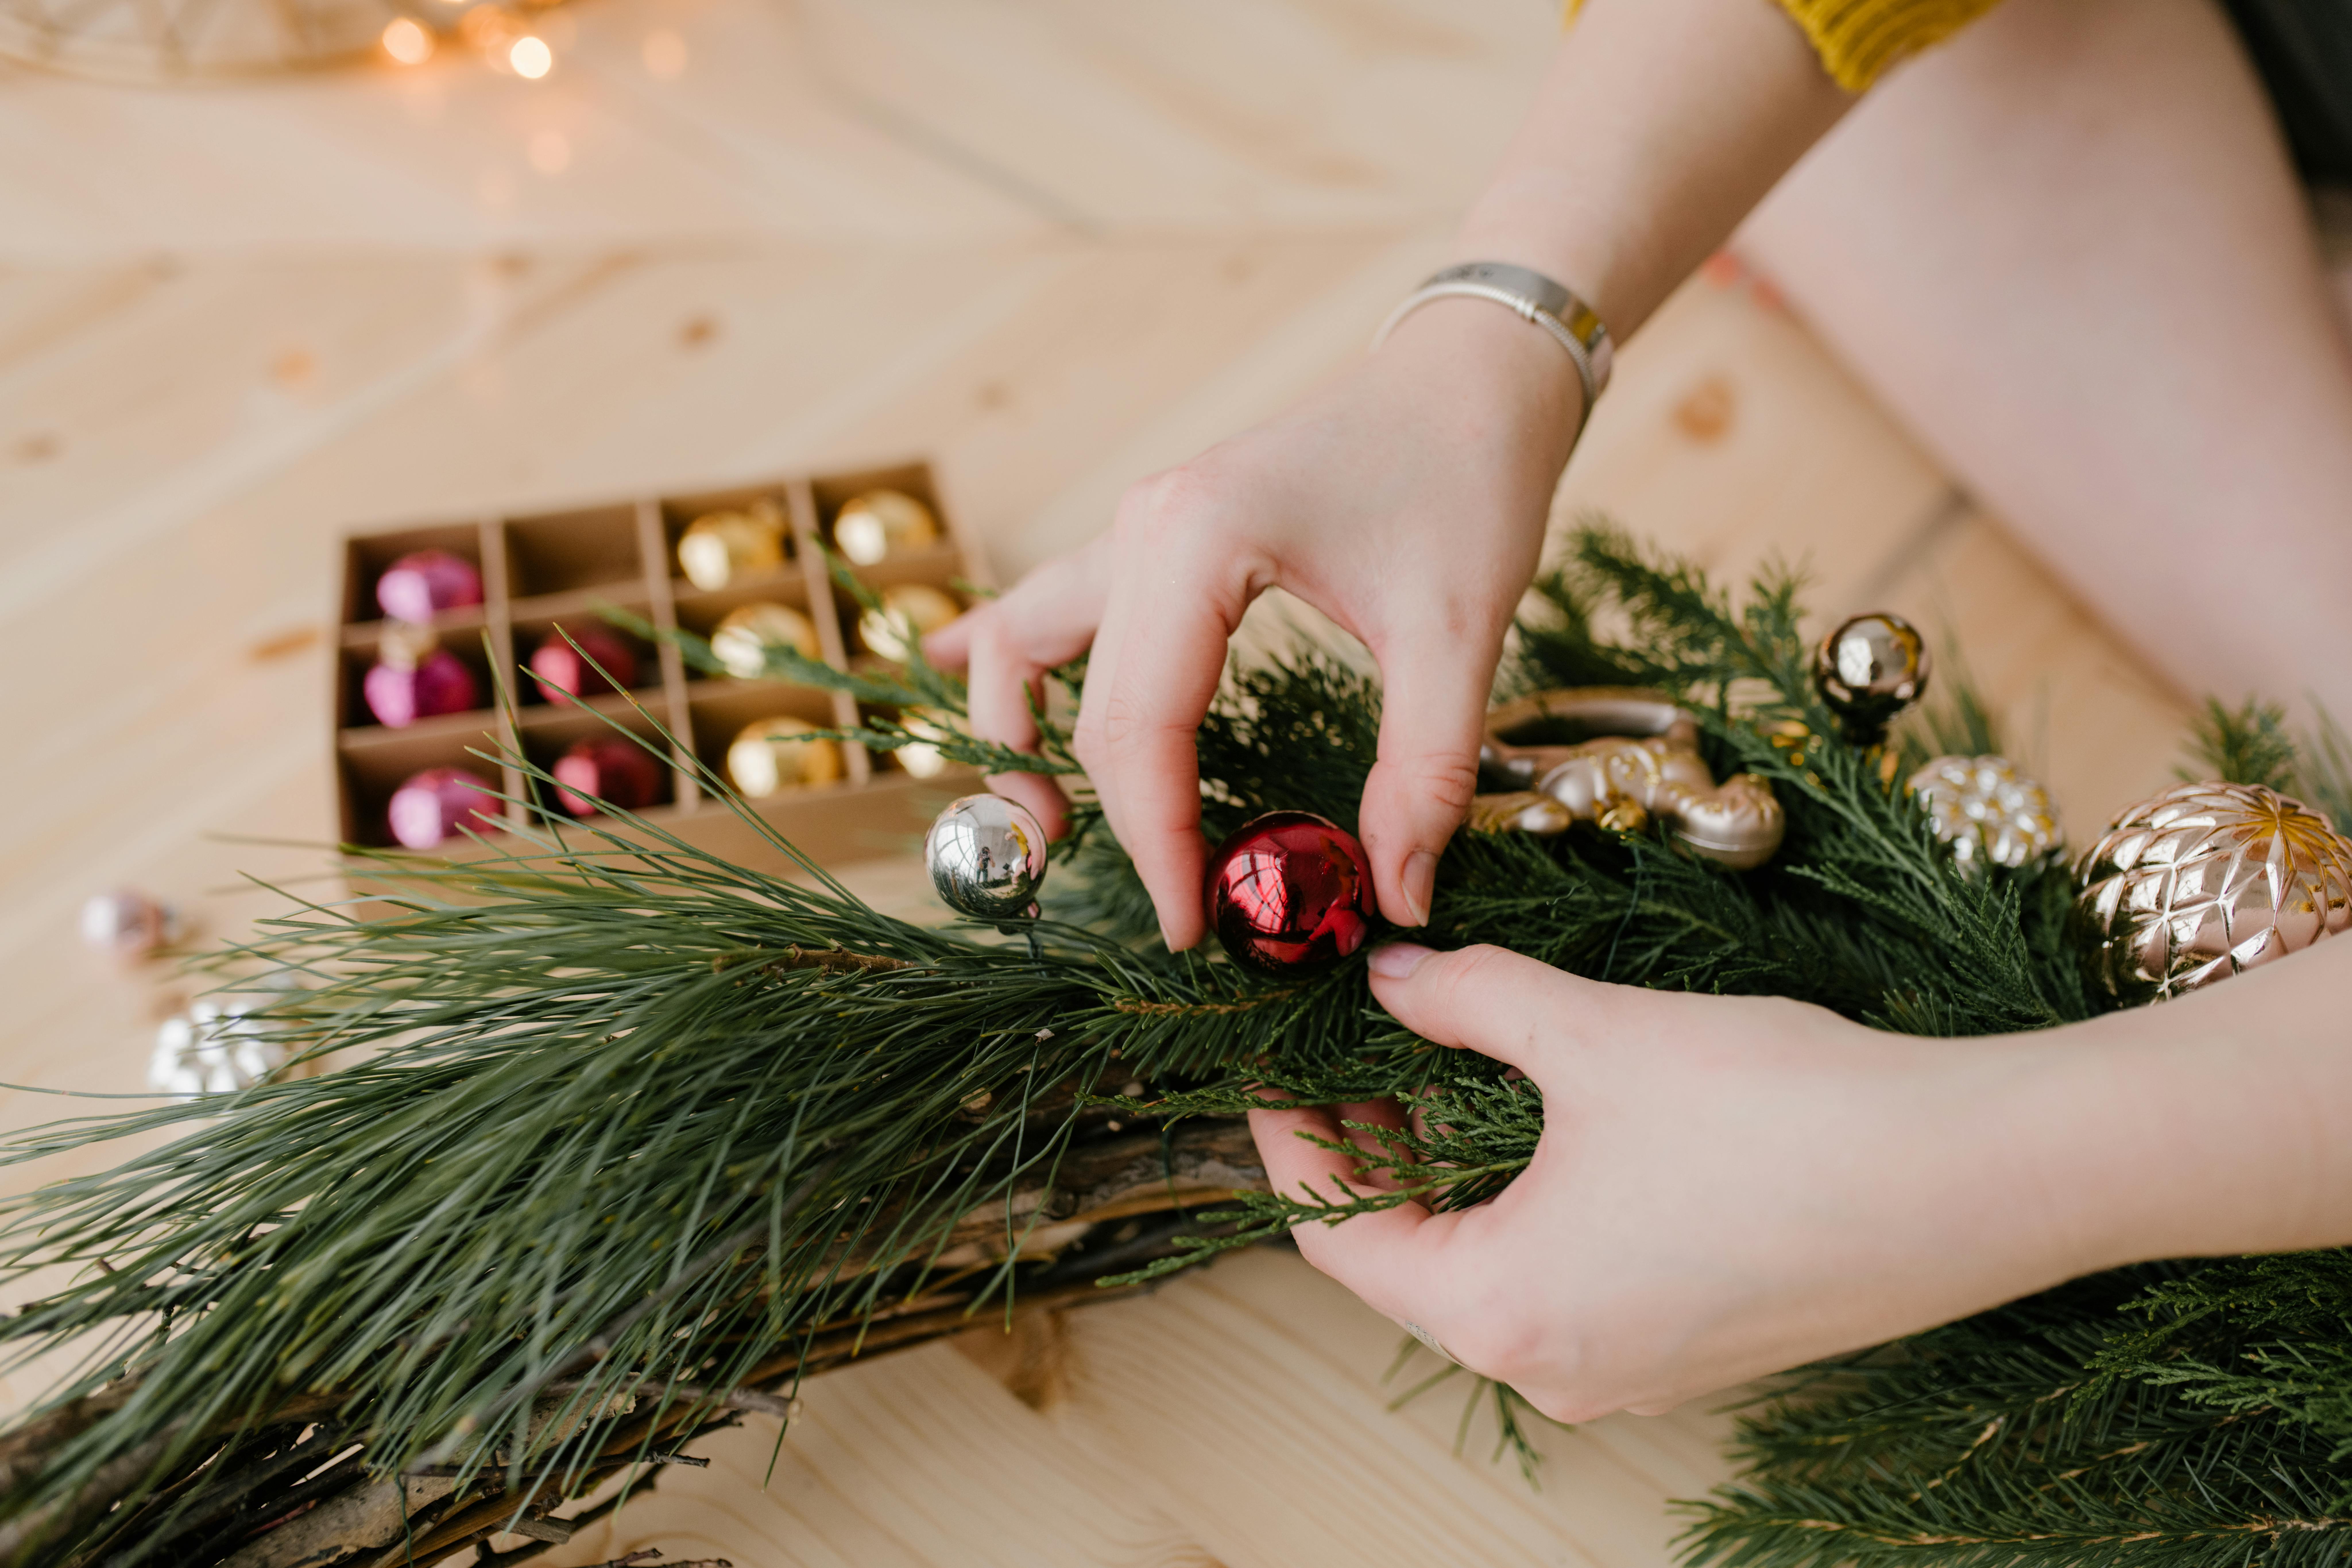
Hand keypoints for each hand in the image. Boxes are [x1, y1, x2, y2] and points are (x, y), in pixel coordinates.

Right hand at [924, 303, 1583, 947]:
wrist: (1473, 380)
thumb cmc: (1468, 482)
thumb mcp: (1462, 632)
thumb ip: (1424, 771)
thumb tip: (1397, 896)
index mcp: (1197, 541)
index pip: (1141, 730)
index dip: (1159, 845)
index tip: (1193, 929)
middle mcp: (1143, 527)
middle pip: (1090, 708)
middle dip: (1114, 822)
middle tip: (1177, 910)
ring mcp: (1137, 525)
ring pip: (1030, 643)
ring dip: (1019, 733)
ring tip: (1045, 823)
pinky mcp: (1155, 533)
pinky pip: (1052, 603)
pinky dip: (1012, 654)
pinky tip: (955, 673)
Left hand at [1250, 943, 2115, 1420]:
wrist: (1975, 1178)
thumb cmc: (1782, 1112)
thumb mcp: (1595, 1036)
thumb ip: (1470, 1002)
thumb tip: (1391, 973)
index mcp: (1506, 1311)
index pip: (1338, 1238)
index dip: (1293, 1144)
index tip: (1274, 1069)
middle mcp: (1556, 1368)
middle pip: (1406, 1265)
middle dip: (1368, 1157)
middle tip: (1348, 1059)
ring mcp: (1629, 1374)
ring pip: (1486, 1275)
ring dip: (1448, 1179)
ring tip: (1432, 1076)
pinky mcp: (1692, 1349)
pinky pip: (1564, 1286)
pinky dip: (1522, 1210)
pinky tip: (1536, 1130)